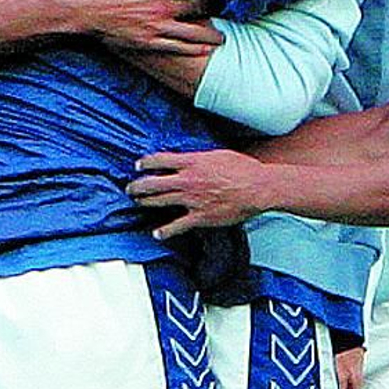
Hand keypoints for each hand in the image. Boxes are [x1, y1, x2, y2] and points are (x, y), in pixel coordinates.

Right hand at [77, 0, 223, 61]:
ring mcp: (156, 27)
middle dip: (214, 8)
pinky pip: (176, 47)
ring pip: (192, 32)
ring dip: (210, 34)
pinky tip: (204, 49)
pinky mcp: (148, 42)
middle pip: (198, 7)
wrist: (86, 10)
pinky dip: (192, 48)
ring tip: (223, 38)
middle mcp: (162, 8)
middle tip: (226, 10)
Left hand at [128, 147, 267, 237]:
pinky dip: (165, 231)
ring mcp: (191, 199)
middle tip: (130, 188)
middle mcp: (187, 180)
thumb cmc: (244, 169)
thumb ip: (199, 158)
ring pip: (159, 201)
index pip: (160, 160)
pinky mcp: (199, 216)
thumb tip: (189, 159)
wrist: (258, 187)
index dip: (145, 163)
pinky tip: (157, 233)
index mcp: (192, 162)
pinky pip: (176, 225)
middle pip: (153, 182)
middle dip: (137, 185)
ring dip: (145, 202)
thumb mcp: (218, 155)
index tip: (138, 165)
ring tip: (138, 202)